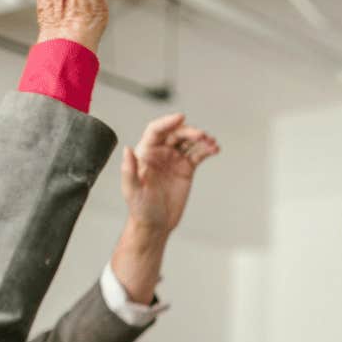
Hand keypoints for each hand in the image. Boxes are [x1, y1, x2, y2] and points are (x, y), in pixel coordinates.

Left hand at [120, 113, 218, 236]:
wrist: (156, 224)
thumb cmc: (140, 208)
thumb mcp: (132, 190)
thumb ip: (129, 170)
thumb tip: (127, 149)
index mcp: (145, 153)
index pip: (156, 130)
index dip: (167, 122)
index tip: (181, 117)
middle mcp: (160, 153)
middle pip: (175, 133)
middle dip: (189, 131)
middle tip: (201, 135)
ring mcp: (174, 160)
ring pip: (188, 142)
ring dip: (200, 139)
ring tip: (210, 142)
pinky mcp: (186, 169)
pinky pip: (198, 154)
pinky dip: (206, 150)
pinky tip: (214, 149)